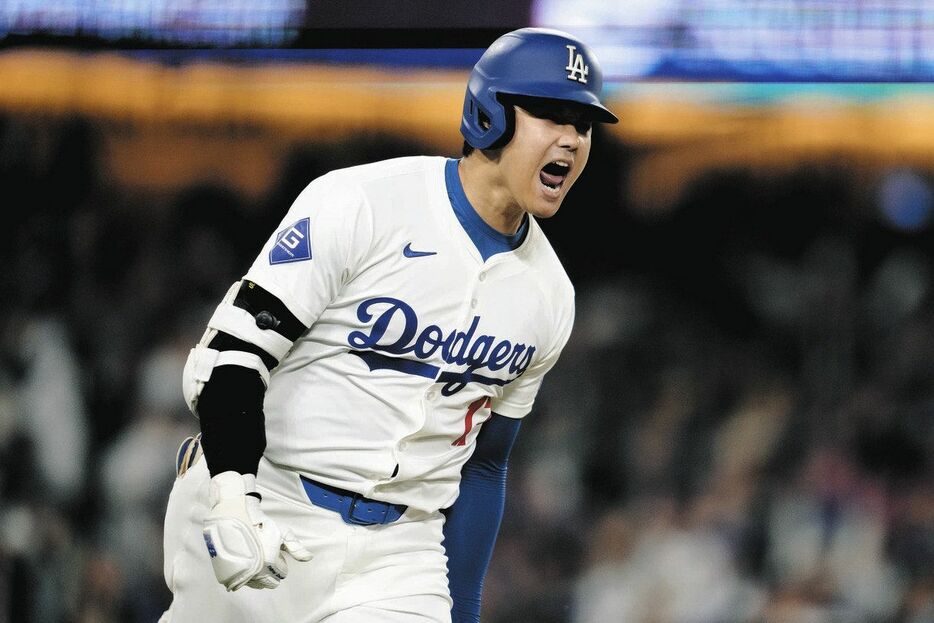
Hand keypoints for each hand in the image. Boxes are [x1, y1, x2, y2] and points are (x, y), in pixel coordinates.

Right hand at [202, 471, 312, 590]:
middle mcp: (255, 572)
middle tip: (266, 554)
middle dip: (270, 571)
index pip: (281, 575)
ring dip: (258, 574)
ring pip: (255, 584)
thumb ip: (296, 548)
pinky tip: (246, 562)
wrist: (237, 516)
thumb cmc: (262, 524)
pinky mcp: (229, 573)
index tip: (275, 551)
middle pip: (268, 582)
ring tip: (256, 556)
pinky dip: (245, 576)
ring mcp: (240, 573)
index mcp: (269, 564)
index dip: (281, 562)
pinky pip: (241, 582)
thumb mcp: (283, 532)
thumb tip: (309, 558)